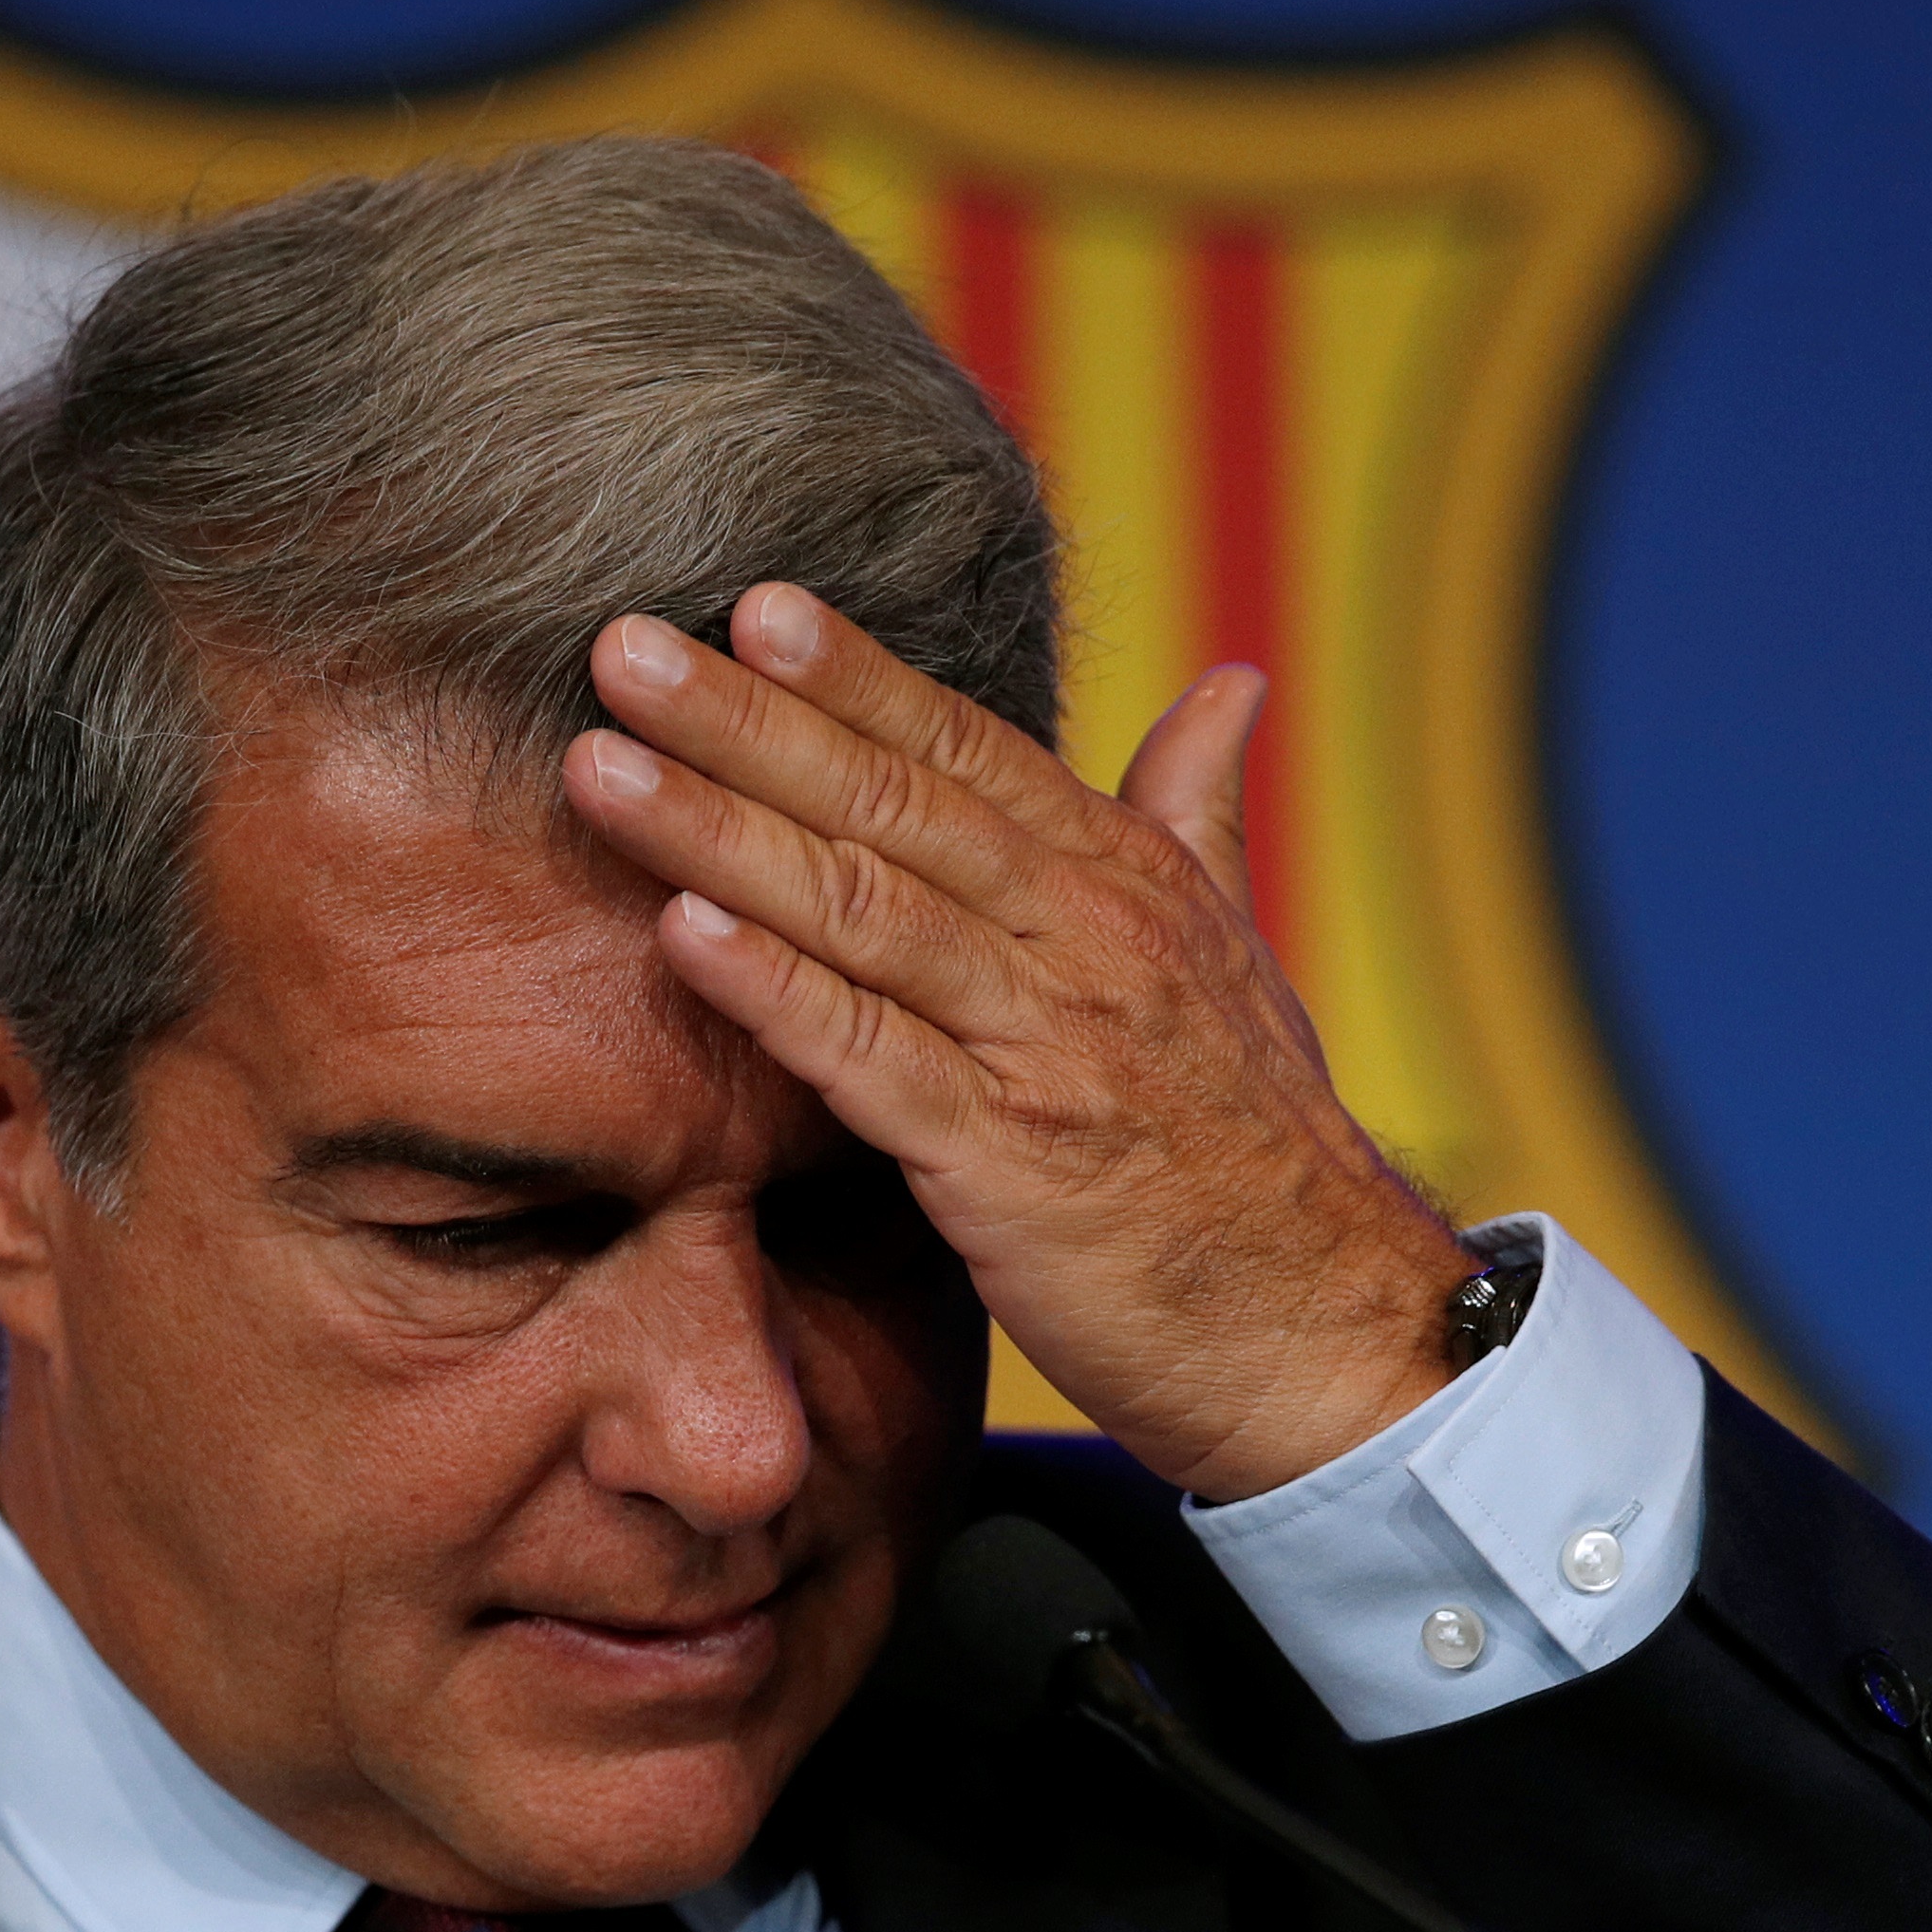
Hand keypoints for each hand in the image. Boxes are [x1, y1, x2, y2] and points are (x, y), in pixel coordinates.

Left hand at [562, 583, 1472, 1503]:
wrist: (1327, 1331)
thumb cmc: (1261, 1153)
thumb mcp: (1239, 960)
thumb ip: (1196, 816)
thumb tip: (1228, 682)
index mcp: (1126, 884)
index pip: (968, 751)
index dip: (855, 676)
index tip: (751, 601)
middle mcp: (1084, 943)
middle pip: (893, 805)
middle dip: (747, 722)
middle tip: (621, 645)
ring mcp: (1044, 1049)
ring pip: (862, 911)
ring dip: (722, 833)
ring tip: (604, 766)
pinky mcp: (1006, 1165)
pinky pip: (869, 1060)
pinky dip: (776, 992)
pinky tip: (682, 934)